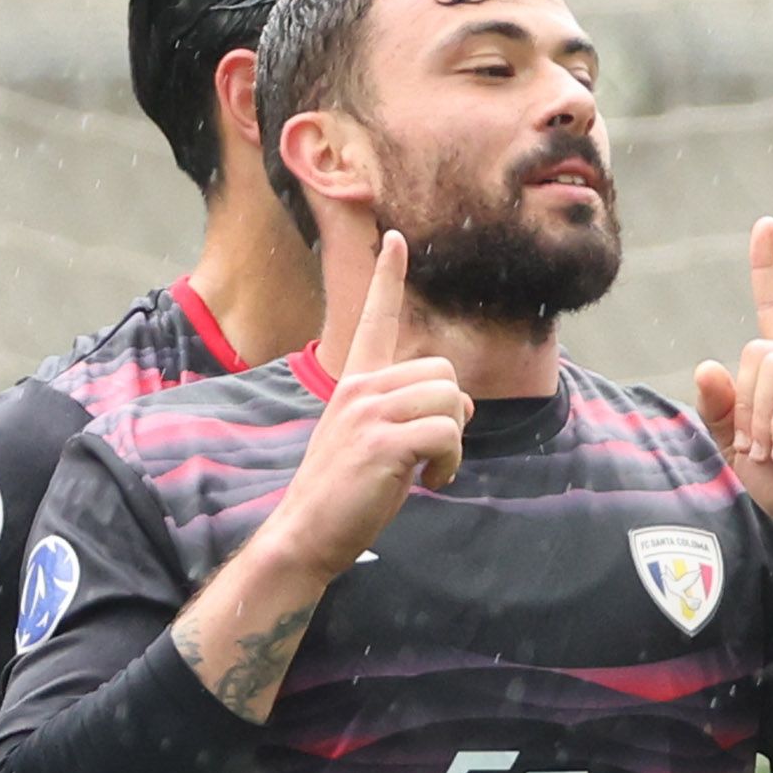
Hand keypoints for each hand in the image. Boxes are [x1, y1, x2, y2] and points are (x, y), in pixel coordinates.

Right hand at [270, 235, 469, 566]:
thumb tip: (465, 405)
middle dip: (452, 415)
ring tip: (428, 470)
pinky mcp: (382, 442)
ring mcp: (369, 413)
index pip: (374, 319)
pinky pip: (448, 432)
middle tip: (431, 454)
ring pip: (450, 400)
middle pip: (443, 373)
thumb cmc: (344, 493)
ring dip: (454, 443)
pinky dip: (450, 463)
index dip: (386, 278)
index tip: (396, 239)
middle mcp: (360, 388)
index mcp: (354, 383)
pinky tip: (428, 483)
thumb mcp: (377, 442)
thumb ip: (413, 414)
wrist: (307, 532)